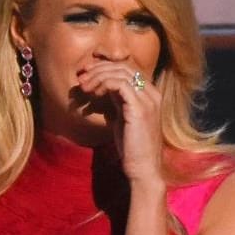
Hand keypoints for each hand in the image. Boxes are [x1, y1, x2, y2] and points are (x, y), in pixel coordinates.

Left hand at [78, 61, 164, 186]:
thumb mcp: (123, 117)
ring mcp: (148, 100)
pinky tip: (94, 94)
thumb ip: (118, 101)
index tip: (86, 74)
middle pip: (124, 67)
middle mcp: (152, 93)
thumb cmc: (131, 146)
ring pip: (121, 73)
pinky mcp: (140, 108)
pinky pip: (120, 84)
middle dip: (99, 69)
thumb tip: (104, 87)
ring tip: (84, 86)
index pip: (128, 69)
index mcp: (150, 94)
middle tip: (81, 78)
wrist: (142, 168)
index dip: (105, 68)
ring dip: (98, 76)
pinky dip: (103, 84)